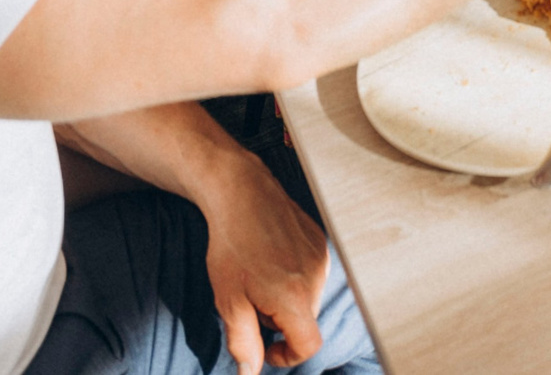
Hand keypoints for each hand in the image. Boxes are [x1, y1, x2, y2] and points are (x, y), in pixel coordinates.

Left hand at [197, 158, 329, 374]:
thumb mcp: (228, 301)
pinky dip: (294, 278)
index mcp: (294, 296)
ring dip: (286, 299)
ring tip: (260, 275)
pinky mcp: (321, 241)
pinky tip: (271, 259)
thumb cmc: (231, 245)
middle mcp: (316, 277)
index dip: (287, 357)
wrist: (242, 192)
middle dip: (279, 322)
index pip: (308, 345)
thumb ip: (243, 342)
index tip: (267, 349)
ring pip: (308, 298)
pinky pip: (313, 275)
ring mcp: (322, 257)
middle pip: (305, 321)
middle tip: (251, 300)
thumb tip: (250, 373)